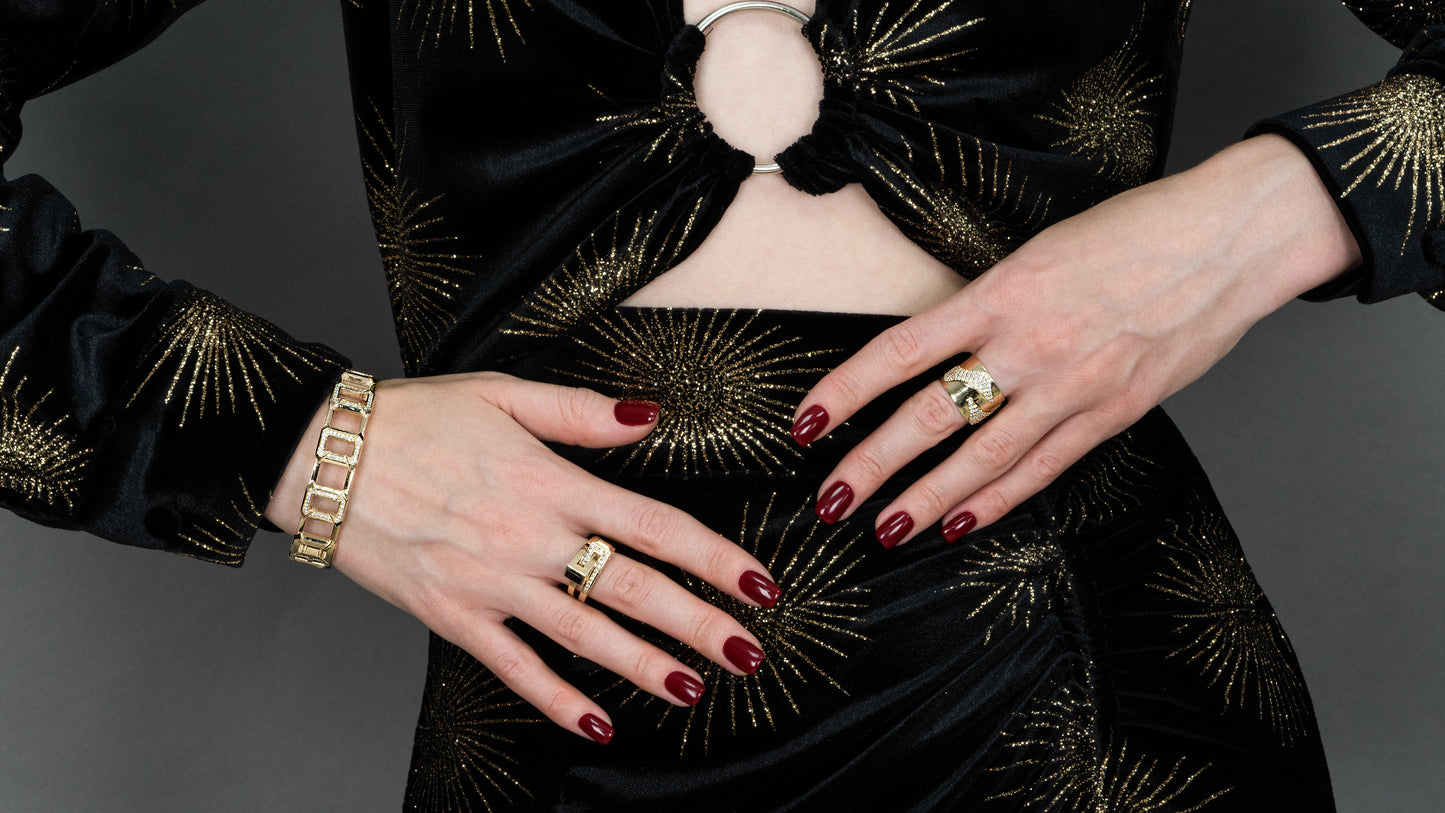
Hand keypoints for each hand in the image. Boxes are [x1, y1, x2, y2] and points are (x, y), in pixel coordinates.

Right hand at [264, 372, 780, 742]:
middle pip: (633, 587)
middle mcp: (531, 538)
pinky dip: (557, 699)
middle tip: (748, 652)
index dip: (714, 558)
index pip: (654, 525)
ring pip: (584, 634)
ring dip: (643, 665)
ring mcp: (492, 583)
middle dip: (698, 623)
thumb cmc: (414, 419)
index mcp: (551, 482)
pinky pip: (515, 667)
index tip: (759, 583)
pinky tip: (598, 723)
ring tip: (694, 687)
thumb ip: (583, 412)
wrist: (322, 457)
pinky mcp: (453, 616)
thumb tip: (650, 415)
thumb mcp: (504, 393)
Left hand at [792, 133, 1362, 545]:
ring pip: (982, 456)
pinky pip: (1041, 468)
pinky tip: (959, 523)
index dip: (845, 392)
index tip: (806, 423)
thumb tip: (937, 354)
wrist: (1230, 237)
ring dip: (926, 498)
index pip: (899, 351)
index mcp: (1001, 291)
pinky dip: (996, 501)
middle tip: (831, 500)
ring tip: (884, 527)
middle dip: (872, 464)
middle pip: (930, 415)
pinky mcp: (1113, 412)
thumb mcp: (1041, 253)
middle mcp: (1030, 343)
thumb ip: (989, 306)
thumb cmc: (1135, 231)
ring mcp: (1073, 384)